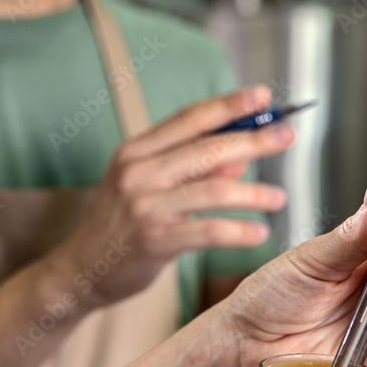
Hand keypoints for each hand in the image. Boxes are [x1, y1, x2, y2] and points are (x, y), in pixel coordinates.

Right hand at [52, 86, 293, 305]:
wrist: (79, 270)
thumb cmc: (118, 227)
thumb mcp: (147, 189)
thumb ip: (191, 172)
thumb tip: (239, 161)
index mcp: (136, 151)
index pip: (189, 118)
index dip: (229, 105)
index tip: (264, 96)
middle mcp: (138, 172)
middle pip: (208, 148)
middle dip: (254, 140)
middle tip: (287, 136)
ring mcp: (144, 205)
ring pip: (214, 190)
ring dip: (253, 193)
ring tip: (279, 198)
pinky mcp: (153, 240)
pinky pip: (208, 231)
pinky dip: (238, 231)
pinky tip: (259, 233)